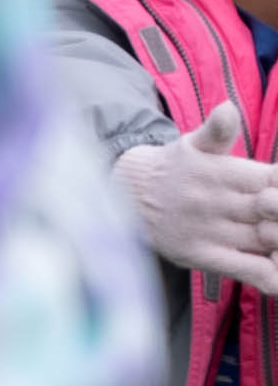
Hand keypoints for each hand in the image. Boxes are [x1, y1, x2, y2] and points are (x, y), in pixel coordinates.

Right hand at [120, 105, 277, 295]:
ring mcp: (210, 231)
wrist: (122, 197)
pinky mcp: (200, 256)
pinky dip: (272, 276)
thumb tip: (228, 109)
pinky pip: (247, 269)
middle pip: (275, 210)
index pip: (274, 180)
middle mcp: (217, 201)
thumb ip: (218, 129)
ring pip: (267, 240)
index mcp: (223, 172)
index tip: (276, 196)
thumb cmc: (172, 169)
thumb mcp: (192, 144)